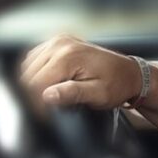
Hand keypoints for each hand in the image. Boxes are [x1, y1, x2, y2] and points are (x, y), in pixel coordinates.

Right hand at [20, 34, 140, 109]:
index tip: (45, 117)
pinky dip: (37, 73)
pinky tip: (50, 82)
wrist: (130, 72)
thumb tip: (47, 96)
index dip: (36, 103)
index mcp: (68, 56)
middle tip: (49, 109)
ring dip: (34, 84)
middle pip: (28, 75)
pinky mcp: (58, 42)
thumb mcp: (98, 94)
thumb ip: (72, 94)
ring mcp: (58, 40)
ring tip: (53, 96)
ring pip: (27, 68)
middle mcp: (60, 43)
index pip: (35, 84)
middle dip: (34, 95)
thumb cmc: (117, 85)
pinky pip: (34, 60)